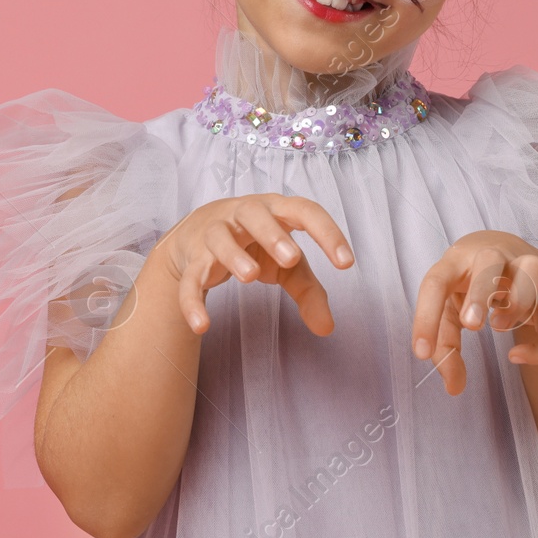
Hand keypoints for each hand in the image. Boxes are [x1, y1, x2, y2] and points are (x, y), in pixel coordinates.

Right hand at [153, 193, 354, 336]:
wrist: (197, 232)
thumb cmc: (254, 243)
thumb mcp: (285, 265)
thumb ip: (308, 291)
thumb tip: (327, 328)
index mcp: (275, 210)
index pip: (304, 210)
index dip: (327, 233)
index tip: (346, 263)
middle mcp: (243, 215)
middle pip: (254, 213)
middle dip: (272, 234)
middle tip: (291, 258)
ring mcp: (214, 234)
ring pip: (219, 239)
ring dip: (234, 256)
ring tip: (251, 277)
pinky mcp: (193, 259)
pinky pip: (191, 279)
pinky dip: (193, 302)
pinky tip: (202, 326)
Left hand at [411, 230, 537, 394]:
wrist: (504, 250)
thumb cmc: (465, 285)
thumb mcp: (446, 309)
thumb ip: (445, 347)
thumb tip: (453, 387)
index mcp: (456, 262)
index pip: (436, 282)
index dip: (426, 317)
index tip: (422, 353)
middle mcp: (491, 259)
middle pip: (490, 260)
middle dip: (482, 292)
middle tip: (472, 325)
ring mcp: (522, 272)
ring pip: (533, 271)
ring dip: (519, 301)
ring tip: (498, 327)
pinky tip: (517, 358)